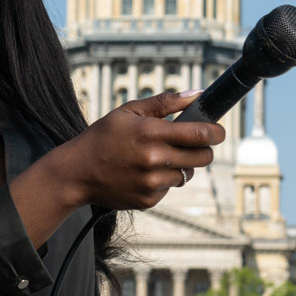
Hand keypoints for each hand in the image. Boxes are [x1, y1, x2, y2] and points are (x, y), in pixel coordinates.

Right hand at [49, 90, 225, 210]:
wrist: (77, 172)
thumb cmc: (103, 137)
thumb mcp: (129, 111)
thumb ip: (164, 102)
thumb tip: (196, 95)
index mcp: (150, 133)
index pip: (199, 134)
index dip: (216, 132)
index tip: (218, 131)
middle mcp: (154, 160)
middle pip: (202, 157)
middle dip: (204, 149)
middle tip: (194, 143)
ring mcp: (152, 183)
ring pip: (187, 174)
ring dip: (181, 165)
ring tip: (159, 158)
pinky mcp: (148, 200)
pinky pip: (170, 189)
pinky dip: (164, 181)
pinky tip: (144, 173)